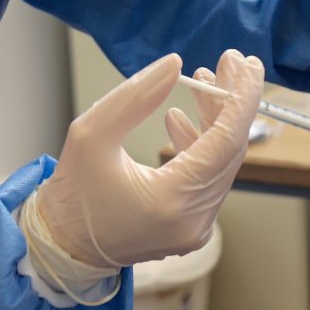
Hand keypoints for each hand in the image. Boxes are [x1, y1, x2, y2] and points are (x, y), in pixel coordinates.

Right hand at [35, 50, 263, 266]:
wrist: (61, 247)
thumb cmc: (72, 193)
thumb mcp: (91, 133)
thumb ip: (136, 97)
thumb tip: (176, 65)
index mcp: (171, 201)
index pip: (226, 141)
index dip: (241, 97)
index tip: (247, 63)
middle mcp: (193, 221)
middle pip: (229, 150)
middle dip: (231, 102)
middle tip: (227, 63)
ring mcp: (195, 230)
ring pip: (221, 163)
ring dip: (215, 120)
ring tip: (202, 82)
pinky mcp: (191, 229)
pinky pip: (208, 179)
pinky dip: (201, 146)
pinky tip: (180, 119)